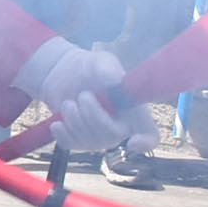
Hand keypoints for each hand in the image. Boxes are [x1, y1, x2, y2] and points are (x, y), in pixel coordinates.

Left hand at [21, 38, 140, 151]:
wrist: (64, 75)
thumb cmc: (91, 69)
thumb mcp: (100, 61)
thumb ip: (107, 67)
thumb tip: (114, 78)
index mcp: (134, 111)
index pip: (149, 135)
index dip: (145, 143)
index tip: (133, 143)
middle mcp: (119, 128)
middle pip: (112, 136)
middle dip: (93, 115)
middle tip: (83, 95)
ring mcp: (98, 138)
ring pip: (90, 142)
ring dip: (75, 120)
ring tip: (69, 103)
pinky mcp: (78, 140)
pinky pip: (71, 145)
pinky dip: (62, 134)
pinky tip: (58, 122)